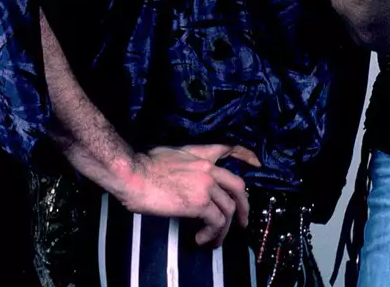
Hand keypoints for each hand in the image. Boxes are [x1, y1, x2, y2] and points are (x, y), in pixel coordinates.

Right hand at [120, 143, 261, 246]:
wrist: (132, 174)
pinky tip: (200, 239)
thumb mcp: (169, 153)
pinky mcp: (200, 203)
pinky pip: (217, 221)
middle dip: (244, 206)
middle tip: (242, 222)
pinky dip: (212, 233)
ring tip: (214, 241)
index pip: (229, 148)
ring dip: (224, 229)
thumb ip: (184, 162)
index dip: (246, 155)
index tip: (256, 163)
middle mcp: (208, 168)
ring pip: (229, 209)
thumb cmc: (141, 165)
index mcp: (200, 154)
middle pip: (238, 186)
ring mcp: (206, 185)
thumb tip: (184, 176)